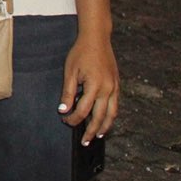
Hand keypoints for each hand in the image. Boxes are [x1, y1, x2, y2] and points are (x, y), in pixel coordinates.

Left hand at [59, 0, 118, 142]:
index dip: (74, 118)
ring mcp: (114, 87)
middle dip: (91, 130)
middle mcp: (108, 89)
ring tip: (97, 136)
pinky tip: (104, 120)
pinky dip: (110, 116)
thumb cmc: (81, 53)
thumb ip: (67, 92)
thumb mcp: (70, 71)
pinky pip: (116, 105)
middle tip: (84, 142)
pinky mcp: (117, 85)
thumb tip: (63, 110)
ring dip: (104, 127)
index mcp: (94, 85)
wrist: (97, 38)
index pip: (83, 110)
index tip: (65, 120)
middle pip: (100, 117)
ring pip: (112, 114)